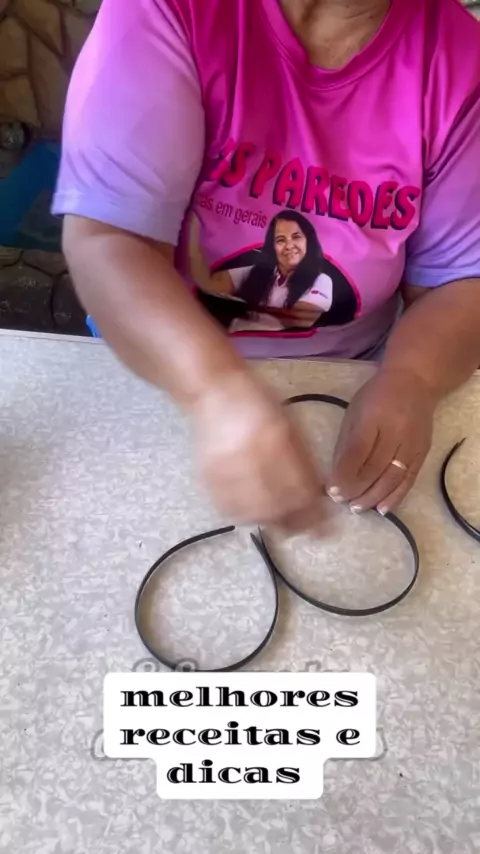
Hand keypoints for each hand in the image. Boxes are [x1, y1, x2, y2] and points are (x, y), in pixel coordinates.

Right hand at [191, 368, 326, 531]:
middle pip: (278, 507)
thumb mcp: (290, 425)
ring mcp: (226, 468)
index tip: (325, 525)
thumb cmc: (258, 404)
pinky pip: (230, 509)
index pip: (300, 489)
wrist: (213, 391)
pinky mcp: (208, 477)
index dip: (315, 513)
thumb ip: (304, 459)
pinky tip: (254, 513)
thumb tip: (318, 494)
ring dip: (272, 522)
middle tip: (308, 531)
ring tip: (282, 522)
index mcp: (275, 439)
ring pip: (253, 514)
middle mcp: (250, 456)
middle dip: (296, 524)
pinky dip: (245, 516)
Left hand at [327, 368, 436, 514]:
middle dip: (355, 489)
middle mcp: (396, 431)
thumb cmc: (376, 397)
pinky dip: (396, 497)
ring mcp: (412, 443)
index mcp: (373, 417)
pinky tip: (382, 509)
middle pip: (375, 468)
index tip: (331, 491)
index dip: (343, 475)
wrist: (416, 382)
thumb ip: (346, 442)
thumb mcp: (354, 412)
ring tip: (357, 508)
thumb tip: (335, 475)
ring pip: (392, 478)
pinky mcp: (423, 452)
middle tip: (341, 502)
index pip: (357, 452)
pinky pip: (409, 479)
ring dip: (373, 497)